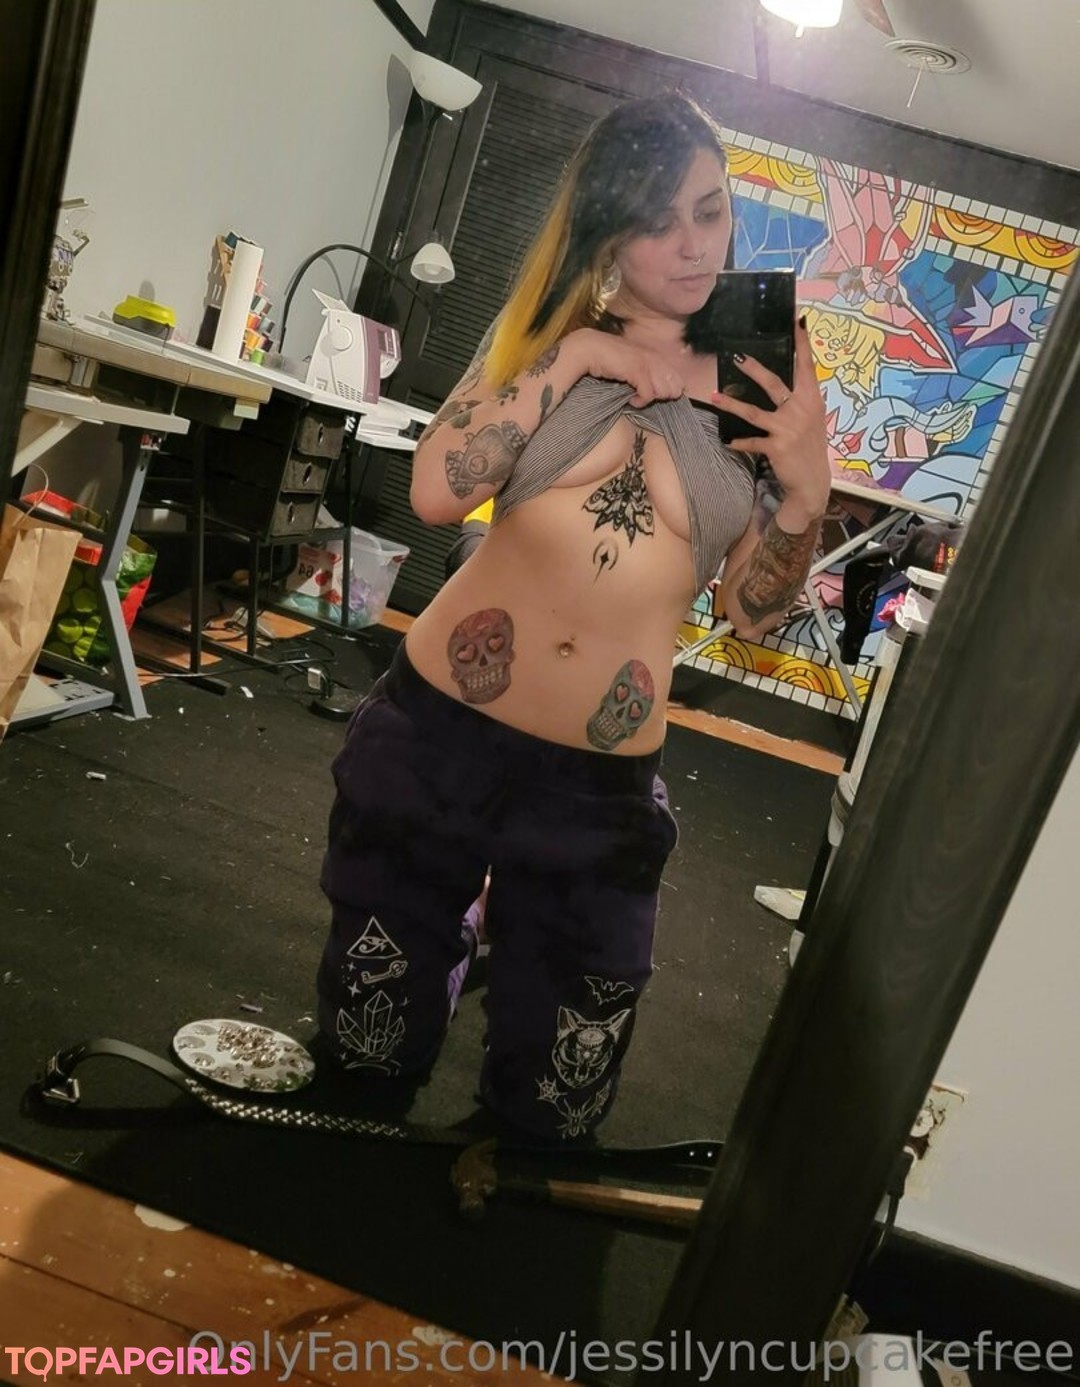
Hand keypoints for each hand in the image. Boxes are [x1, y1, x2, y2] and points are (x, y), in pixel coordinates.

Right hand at [565, 328, 684, 406]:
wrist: (591, 349)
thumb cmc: (610, 360)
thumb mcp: (634, 366)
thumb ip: (648, 374)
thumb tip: (661, 392)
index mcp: (657, 357)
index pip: (679, 381)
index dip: (669, 393)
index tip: (653, 396)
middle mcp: (655, 359)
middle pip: (675, 388)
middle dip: (662, 397)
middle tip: (645, 397)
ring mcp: (647, 364)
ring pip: (664, 392)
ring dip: (651, 400)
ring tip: (637, 398)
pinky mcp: (637, 370)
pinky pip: (648, 394)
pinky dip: (640, 402)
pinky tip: (631, 400)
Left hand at [711, 318, 830, 512]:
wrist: (813, 482)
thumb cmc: (810, 447)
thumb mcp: (812, 419)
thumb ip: (801, 399)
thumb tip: (786, 381)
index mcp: (812, 399)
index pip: (806, 365)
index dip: (802, 343)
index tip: (797, 320)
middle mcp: (802, 410)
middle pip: (774, 383)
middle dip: (755, 368)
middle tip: (738, 356)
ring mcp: (788, 428)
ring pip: (754, 411)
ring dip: (733, 403)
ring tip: (715, 396)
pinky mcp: (776, 446)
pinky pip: (751, 441)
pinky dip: (738, 442)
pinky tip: (727, 442)